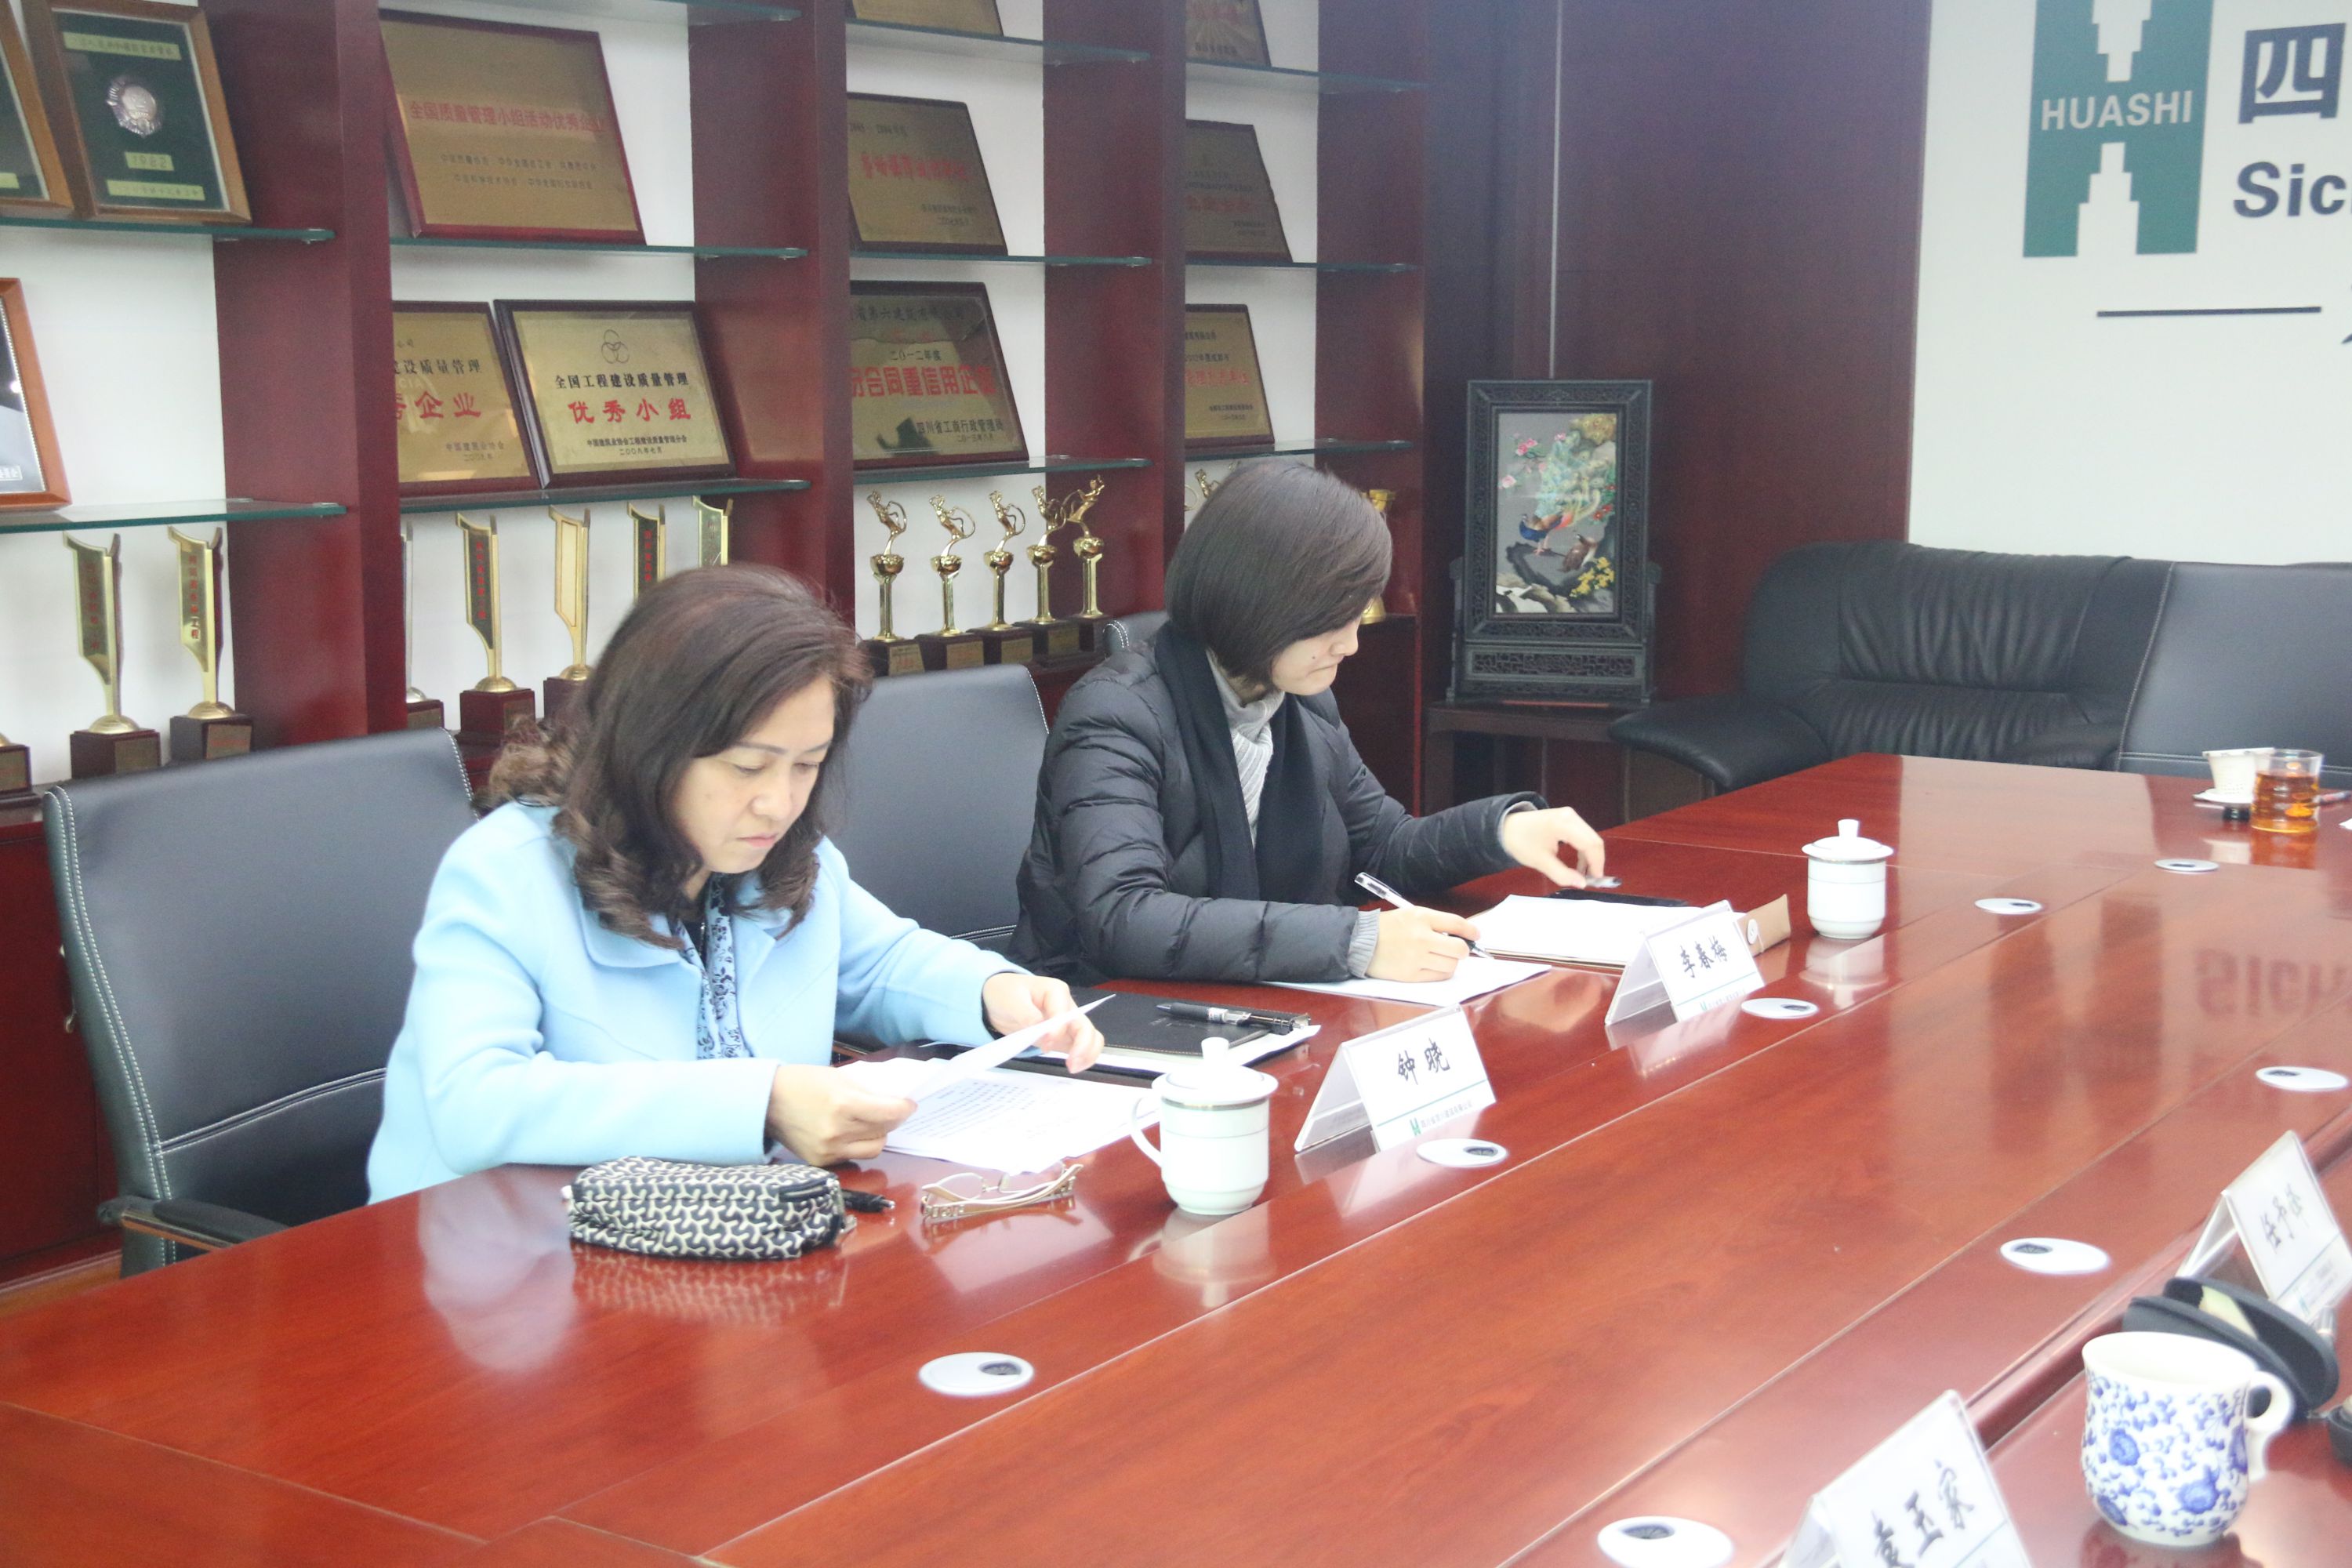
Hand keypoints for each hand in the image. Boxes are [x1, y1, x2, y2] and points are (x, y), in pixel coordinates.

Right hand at [765, 1065, 914, 1166]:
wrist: (766, 1101)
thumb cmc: (804, 1082)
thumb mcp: (839, 1079)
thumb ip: (867, 1093)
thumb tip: (894, 1104)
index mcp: (844, 1105)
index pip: (890, 1114)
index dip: (904, 1109)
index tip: (908, 1104)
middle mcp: (838, 1132)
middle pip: (884, 1132)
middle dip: (892, 1120)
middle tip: (890, 1111)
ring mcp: (829, 1151)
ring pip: (873, 1149)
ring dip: (878, 1136)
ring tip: (871, 1124)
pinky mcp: (821, 1162)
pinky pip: (852, 1156)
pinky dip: (857, 1145)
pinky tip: (850, 1133)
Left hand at [982, 971, 1104, 1072]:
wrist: (999, 998)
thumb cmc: (1006, 993)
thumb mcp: (1011, 1000)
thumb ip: (1027, 1015)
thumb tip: (1041, 1032)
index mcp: (1056, 992)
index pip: (1064, 1014)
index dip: (1057, 1031)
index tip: (1045, 1043)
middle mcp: (1067, 1007)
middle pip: (1085, 1026)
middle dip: (1083, 1046)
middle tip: (1071, 1064)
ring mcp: (1067, 1023)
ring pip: (1091, 1037)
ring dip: (1087, 1054)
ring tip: (1073, 1068)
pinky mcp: (1064, 1036)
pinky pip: (1082, 1046)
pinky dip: (1083, 1057)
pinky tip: (1073, 1067)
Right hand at [1367, 905, 1479, 981]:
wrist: (1360, 943)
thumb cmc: (1387, 927)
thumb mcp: (1411, 914)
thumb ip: (1435, 922)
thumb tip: (1460, 935)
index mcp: (1421, 918)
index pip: (1456, 923)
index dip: (1471, 930)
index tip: (1476, 935)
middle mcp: (1421, 938)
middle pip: (1459, 948)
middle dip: (1463, 949)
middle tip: (1458, 949)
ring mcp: (1417, 958)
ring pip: (1451, 965)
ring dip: (1451, 962)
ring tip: (1441, 958)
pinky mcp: (1411, 975)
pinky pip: (1439, 976)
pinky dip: (1441, 972)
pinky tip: (1433, 966)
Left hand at [1499, 805, 1606, 887]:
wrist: (1506, 826)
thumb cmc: (1520, 842)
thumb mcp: (1540, 861)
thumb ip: (1562, 874)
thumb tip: (1582, 884)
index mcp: (1563, 824)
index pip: (1590, 844)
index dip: (1597, 863)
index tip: (1596, 881)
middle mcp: (1571, 816)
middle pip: (1593, 840)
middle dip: (1595, 861)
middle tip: (1591, 880)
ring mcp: (1570, 815)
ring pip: (1590, 838)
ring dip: (1590, 857)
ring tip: (1583, 874)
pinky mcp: (1568, 818)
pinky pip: (1583, 835)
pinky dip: (1584, 850)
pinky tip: (1579, 864)